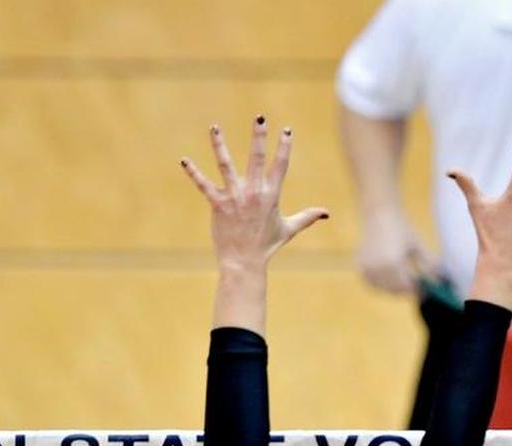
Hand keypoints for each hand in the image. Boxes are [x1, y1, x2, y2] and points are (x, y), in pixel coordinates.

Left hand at [181, 115, 328, 270]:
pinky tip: (184, 160)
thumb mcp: (289, 229)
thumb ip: (308, 217)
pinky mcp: (218, 205)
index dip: (284, 147)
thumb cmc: (266, 245)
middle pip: (257, 158)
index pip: (281, 166)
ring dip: (219, 145)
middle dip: (259, 136)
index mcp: (271, 195)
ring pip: (226, 165)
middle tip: (259, 117)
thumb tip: (327, 213)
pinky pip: (204, 185)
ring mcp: (235, 197)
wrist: (245, 262)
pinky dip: (193, 173)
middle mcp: (254, 193)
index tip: (286, 130)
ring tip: (215, 127)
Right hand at [356, 210, 434, 293]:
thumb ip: (429, 265)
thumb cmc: (401, 227)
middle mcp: (377, 268)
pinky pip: (372, 283)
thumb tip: (440, 281)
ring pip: (383, 289)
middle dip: (407, 289)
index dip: (418, 289)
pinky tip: (389, 274)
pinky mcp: (359, 266)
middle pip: (395, 290)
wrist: (378, 213)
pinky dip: (381, 283)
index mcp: (393, 263)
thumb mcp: (418, 246)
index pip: (407, 287)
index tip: (426, 288)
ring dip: (394, 287)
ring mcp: (366, 268)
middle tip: (417, 284)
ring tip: (404, 274)